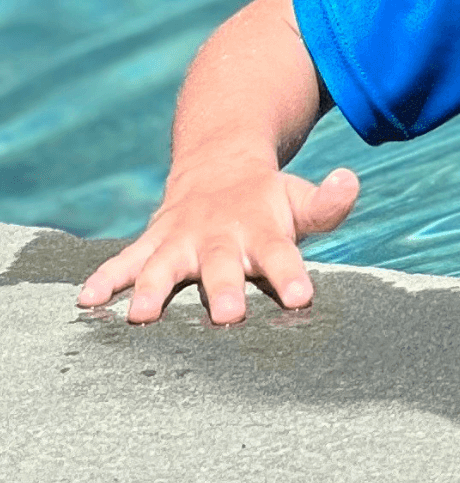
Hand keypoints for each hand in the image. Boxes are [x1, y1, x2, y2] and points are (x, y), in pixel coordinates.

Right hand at [77, 164, 359, 325]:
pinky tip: (87, 301)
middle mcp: (219, 236)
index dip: (291, 275)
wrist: (218, 166)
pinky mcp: (151, 244)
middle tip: (228, 316)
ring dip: (153, 290)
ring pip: (165, 265)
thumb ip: (328, 203)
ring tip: (141, 317)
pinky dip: (105, 279)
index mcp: (261, 229)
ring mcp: (180, 240)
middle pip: (222, 265)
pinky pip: (125, 262)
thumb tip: (349, 181)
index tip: (301, 297)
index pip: (281, 253)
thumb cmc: (267, 201)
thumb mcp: (300, 198)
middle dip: (224, 290)